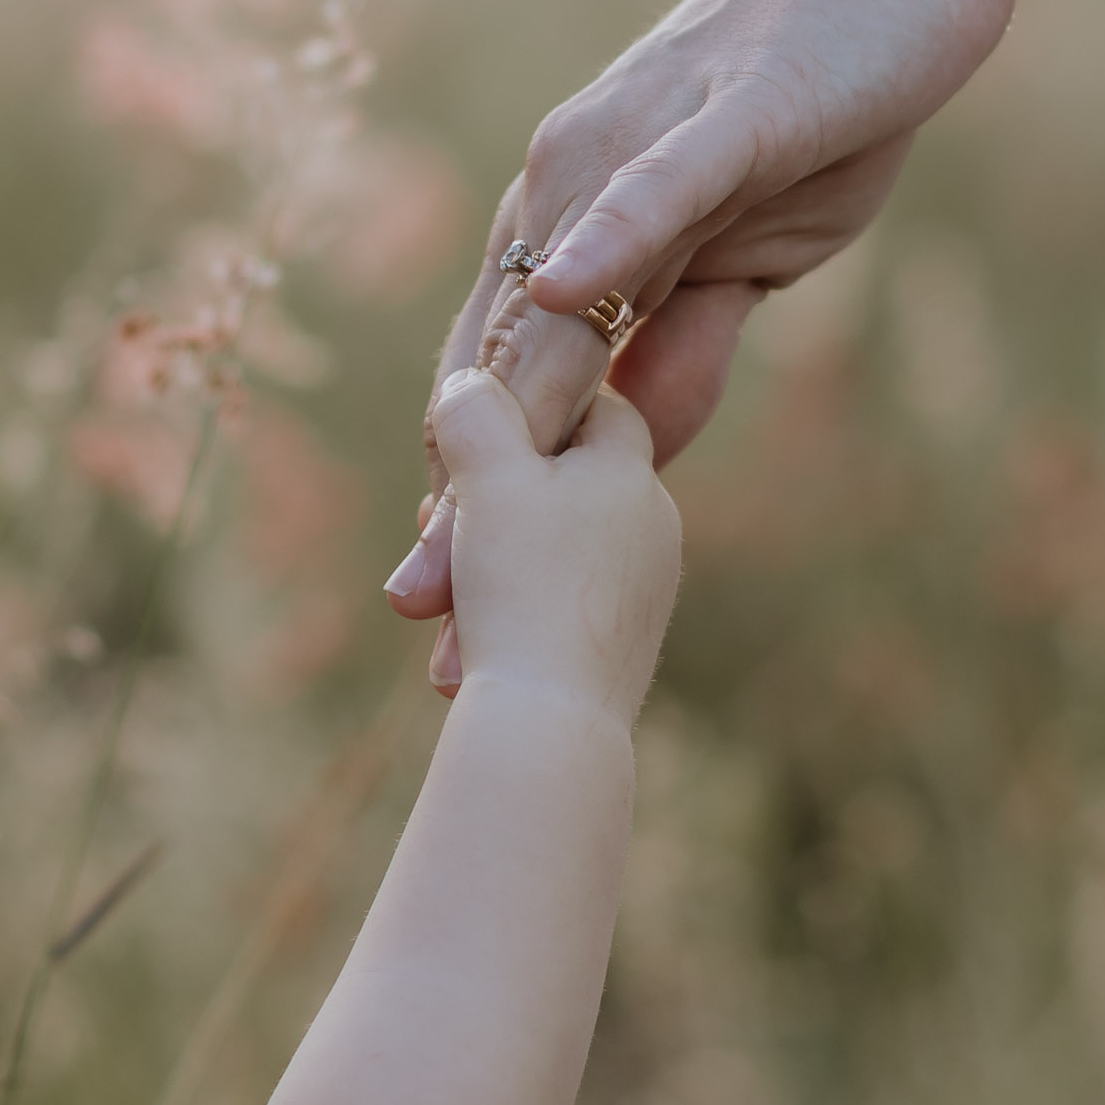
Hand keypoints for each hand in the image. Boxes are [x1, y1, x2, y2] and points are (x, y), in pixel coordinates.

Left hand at [388, 0, 1022, 688]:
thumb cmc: (808, 107)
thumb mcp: (744, 264)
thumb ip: (681, 347)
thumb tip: (631, 448)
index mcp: (570, 240)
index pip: (502, 395)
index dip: (469, 505)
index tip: (438, 611)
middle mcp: (566, 197)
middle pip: (502, 376)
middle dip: (463, 505)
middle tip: (420, 614)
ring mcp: (632, 154)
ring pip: (554, 308)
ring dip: (512, 425)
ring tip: (464, 531)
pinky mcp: (721, 116)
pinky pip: (653, 187)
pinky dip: (610, 239)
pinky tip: (570, 297)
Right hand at [429, 366, 680, 730]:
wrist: (554, 722)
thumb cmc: (522, 587)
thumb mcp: (487, 477)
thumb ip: (476, 412)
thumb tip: (471, 382)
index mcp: (630, 473)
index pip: (596, 407)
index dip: (538, 408)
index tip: (488, 431)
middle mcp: (655, 527)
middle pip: (576, 483)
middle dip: (512, 494)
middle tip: (448, 521)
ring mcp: (647, 592)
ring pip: (569, 549)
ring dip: (511, 557)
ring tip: (454, 590)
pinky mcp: (626, 647)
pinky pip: (571, 604)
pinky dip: (528, 607)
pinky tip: (485, 634)